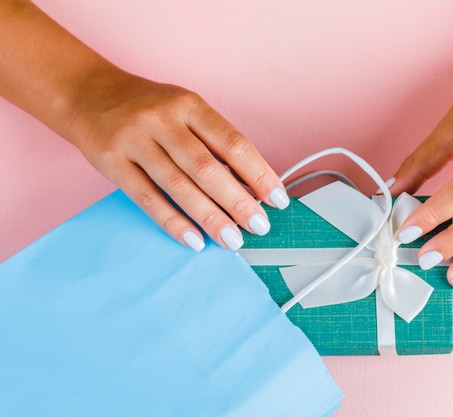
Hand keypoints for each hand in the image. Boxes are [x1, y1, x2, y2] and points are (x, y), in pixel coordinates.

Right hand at [67, 71, 288, 250]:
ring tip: (232, 239)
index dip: (259, 173)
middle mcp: (162, 120)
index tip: (278, 198)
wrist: (87, 93)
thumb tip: (249, 184)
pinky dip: (173, 222)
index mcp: (189, 104)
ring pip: (179, 186)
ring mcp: (134, 141)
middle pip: (208, 168)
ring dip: (210, 217)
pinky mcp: (112, 162)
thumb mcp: (184, 110)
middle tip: (259, 225)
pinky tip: (194, 239)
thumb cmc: (147, 106)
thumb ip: (212, 141)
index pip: (233, 143)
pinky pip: (147, 198)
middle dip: (239, 201)